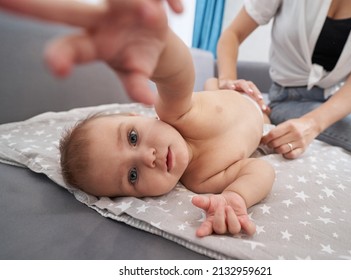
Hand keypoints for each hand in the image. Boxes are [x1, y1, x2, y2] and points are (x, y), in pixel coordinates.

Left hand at [0, 0, 182, 104]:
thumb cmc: (135, 58)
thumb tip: (147, 99)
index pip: (70, 48)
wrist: (154, 39)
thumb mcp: (134, 73)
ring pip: (117, 0)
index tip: (53, 66)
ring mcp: (120, 7)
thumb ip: (136, 83)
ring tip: (153, 13)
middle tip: (6, 0)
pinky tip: (178, 11)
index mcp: (91, 43)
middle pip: (68, 11)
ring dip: (131, 3)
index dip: (60, 57)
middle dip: (38, 7)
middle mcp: (98, 19)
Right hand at [191, 191, 255, 236]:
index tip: (199, 233)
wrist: (231, 199)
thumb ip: (202, 201)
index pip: (207, 229)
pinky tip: (244, 220)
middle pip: (220, 229)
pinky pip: (249, 230)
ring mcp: (234, 226)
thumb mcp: (209, 201)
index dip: (203, 231)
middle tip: (220, 206)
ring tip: (228, 207)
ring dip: (231, 218)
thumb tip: (194, 199)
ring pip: (234, 229)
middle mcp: (223, 227)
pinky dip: (248, 227)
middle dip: (219, 217)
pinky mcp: (245, 223)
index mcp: (212, 223)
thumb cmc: (217, 203)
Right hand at [219, 78, 270, 114]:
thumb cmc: (236, 93)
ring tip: (250, 92)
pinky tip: (232, 88)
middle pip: (252, 86)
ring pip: (242, 83)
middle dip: (256, 92)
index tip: (264, 109)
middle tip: (260, 99)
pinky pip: (229, 83)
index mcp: (249, 89)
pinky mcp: (227, 83)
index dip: (261, 101)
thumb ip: (255, 103)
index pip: (256, 94)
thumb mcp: (245, 98)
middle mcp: (244, 85)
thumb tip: (268, 110)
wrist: (224, 85)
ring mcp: (236, 83)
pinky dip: (231, 85)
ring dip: (247, 87)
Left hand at [261, 117, 319, 158]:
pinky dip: (285, 154)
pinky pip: (291, 155)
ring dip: (276, 150)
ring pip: (282, 150)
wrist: (311, 125)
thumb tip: (262, 140)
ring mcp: (300, 142)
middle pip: (276, 143)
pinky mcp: (303, 149)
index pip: (273, 134)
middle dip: (270, 145)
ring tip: (276, 147)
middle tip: (269, 144)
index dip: (265, 139)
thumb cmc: (295, 125)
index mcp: (289, 125)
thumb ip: (276, 131)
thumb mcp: (286, 123)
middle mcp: (295, 133)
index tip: (263, 141)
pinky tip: (284, 151)